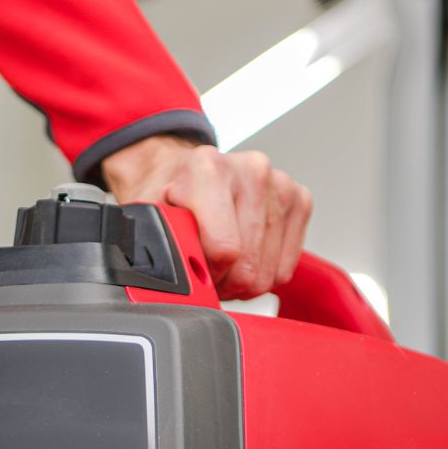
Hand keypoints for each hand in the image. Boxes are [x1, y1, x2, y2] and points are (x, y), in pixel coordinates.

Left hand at [101, 135, 311, 298]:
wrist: (182, 171)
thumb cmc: (168, 197)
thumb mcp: (148, 220)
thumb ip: (157, 245)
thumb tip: (175, 278)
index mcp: (209, 168)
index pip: (225, 250)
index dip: (206, 272)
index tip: (192, 263)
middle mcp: (251, 169)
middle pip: (247, 266)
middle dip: (223, 280)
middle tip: (205, 268)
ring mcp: (280, 183)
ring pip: (268, 272)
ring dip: (242, 280)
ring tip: (222, 262)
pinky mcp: (299, 200)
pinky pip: (285, 268)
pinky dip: (263, 272)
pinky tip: (244, 257)